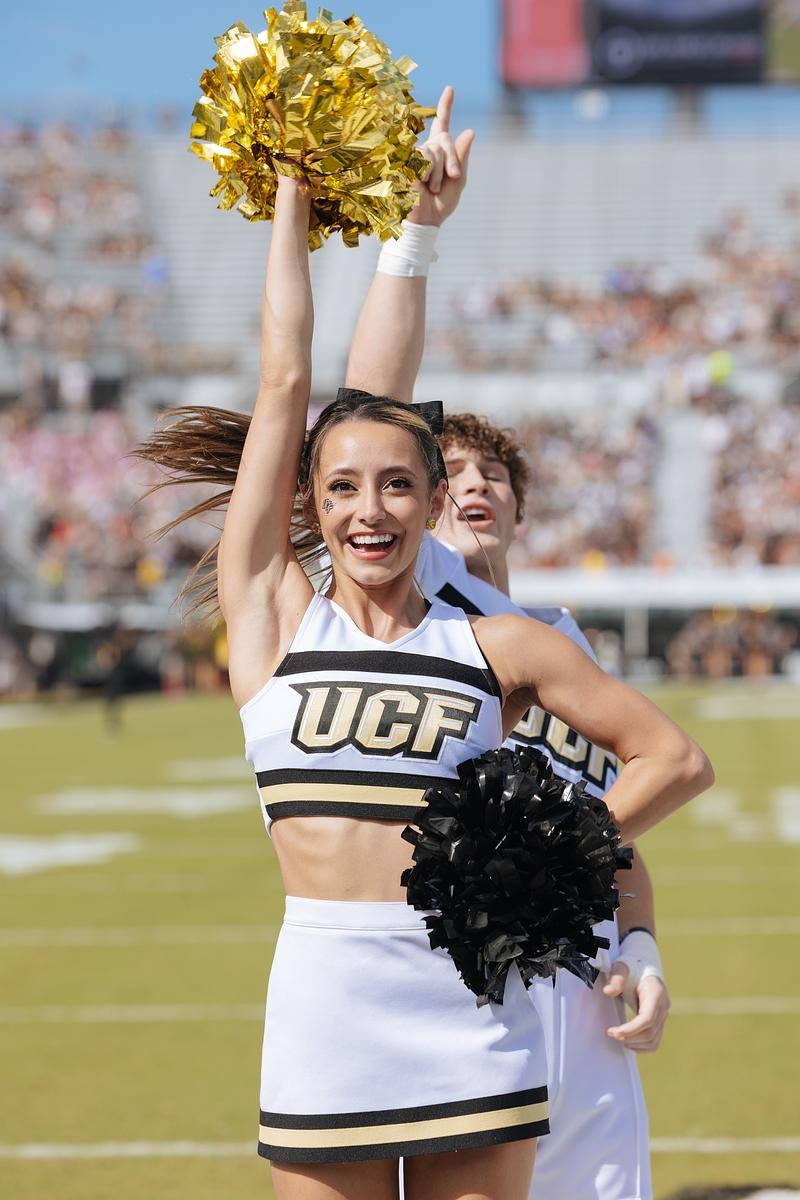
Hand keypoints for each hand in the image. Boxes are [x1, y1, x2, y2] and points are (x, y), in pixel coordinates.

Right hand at [409, 85, 473, 227]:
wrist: (425, 221)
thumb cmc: (440, 205)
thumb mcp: (458, 180)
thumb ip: (462, 157)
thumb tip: (469, 131)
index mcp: (438, 154)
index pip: (441, 126)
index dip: (445, 107)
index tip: (449, 89)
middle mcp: (425, 151)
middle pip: (445, 138)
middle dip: (453, 158)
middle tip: (453, 177)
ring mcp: (414, 156)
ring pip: (435, 148)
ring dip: (440, 169)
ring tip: (432, 187)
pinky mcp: (405, 162)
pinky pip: (425, 156)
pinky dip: (429, 172)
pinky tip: (423, 184)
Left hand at [603, 962, 670, 1052]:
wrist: (643, 969)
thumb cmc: (631, 968)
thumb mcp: (622, 967)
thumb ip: (616, 978)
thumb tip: (608, 992)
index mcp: (656, 993)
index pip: (648, 1018)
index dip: (632, 1029)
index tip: (616, 1032)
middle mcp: (663, 1006)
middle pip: (650, 1032)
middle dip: (630, 1037)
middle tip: (611, 1033)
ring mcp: (664, 1016)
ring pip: (653, 1040)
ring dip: (634, 1044)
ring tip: (617, 1037)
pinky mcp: (660, 1023)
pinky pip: (654, 1042)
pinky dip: (641, 1047)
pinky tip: (627, 1042)